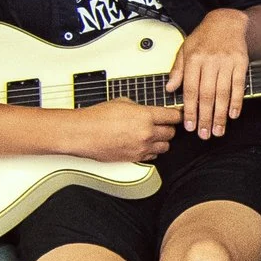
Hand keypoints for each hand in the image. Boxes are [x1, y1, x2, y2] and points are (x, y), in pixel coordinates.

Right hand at [65, 98, 180, 162]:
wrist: (83, 133)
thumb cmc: (97, 117)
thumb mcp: (122, 102)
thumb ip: (139, 107)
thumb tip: (146, 110)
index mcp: (146, 116)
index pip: (173, 117)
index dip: (177, 115)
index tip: (178, 114)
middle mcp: (147, 133)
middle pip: (171, 133)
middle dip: (168, 127)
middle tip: (163, 124)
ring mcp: (142, 147)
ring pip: (165, 146)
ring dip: (162, 140)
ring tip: (153, 135)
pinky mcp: (136, 158)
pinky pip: (153, 156)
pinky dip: (152, 150)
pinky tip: (145, 144)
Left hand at [169, 8, 250, 138]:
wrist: (227, 20)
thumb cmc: (204, 37)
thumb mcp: (185, 49)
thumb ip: (177, 69)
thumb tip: (169, 88)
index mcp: (193, 59)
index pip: (190, 90)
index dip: (190, 110)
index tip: (189, 126)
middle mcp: (209, 61)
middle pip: (206, 95)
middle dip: (205, 117)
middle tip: (204, 135)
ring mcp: (226, 62)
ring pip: (222, 94)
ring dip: (220, 115)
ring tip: (218, 130)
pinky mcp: (241, 63)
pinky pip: (239, 86)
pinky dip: (236, 102)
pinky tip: (233, 115)